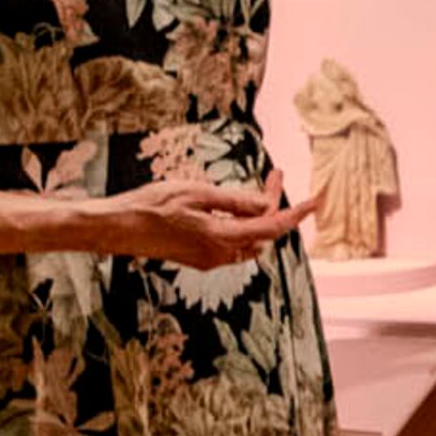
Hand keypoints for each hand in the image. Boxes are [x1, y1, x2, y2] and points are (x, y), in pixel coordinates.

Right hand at [87, 177, 319, 268]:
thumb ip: (234, 202)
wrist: (120, 228)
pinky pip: (234, 246)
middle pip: (264, 233)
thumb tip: (265, 204)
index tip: (316, 200)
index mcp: (222, 237)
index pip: (272, 226)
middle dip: (274, 205)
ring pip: (251, 242)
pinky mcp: (200, 259)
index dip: (296, 212)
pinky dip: (244, 227)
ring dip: (260, 217)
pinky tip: (236, 209)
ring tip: (260, 187)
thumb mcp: (196, 193)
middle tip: (274, 175)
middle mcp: (220, 255)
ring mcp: (210, 260)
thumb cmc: (152, 205)